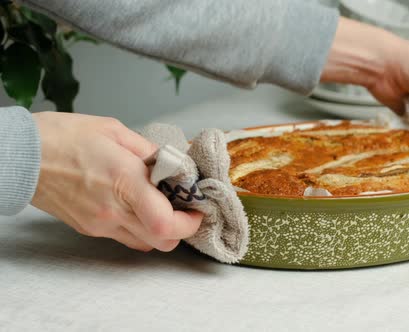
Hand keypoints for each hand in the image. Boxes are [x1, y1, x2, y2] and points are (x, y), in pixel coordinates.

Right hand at [31, 112, 202, 251]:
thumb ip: (149, 150)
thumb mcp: (114, 130)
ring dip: (161, 231)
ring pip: (145, 244)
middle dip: (181, 229)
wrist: (20, 156)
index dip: (190, 222)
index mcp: (124, 180)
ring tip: (160, 207)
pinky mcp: (89, 228)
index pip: (167, 222)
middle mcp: (114, 209)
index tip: (197, 209)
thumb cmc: (62, 137)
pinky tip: (136, 208)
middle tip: (184, 209)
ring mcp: (100, 223)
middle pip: (163, 242)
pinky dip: (139, 229)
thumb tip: (172, 162)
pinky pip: (124, 238)